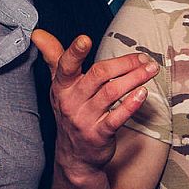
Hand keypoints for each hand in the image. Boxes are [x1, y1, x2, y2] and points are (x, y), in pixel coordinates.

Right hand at [32, 29, 157, 176]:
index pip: (66, 66)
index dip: (75, 52)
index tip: (85, 39)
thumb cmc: (71, 112)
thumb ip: (53, 57)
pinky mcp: (99, 134)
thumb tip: (38, 34)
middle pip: (99, 75)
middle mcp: (71, 101)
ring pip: (111, 92)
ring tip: (150, 70)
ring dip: (134, 79)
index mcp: (62, 86)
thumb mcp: (59, 86)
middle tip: (144, 58)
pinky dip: (131, 104)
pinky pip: (117, 118)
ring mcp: (85, 119)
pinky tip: (143, 94)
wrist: (74, 155)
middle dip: (125, 63)